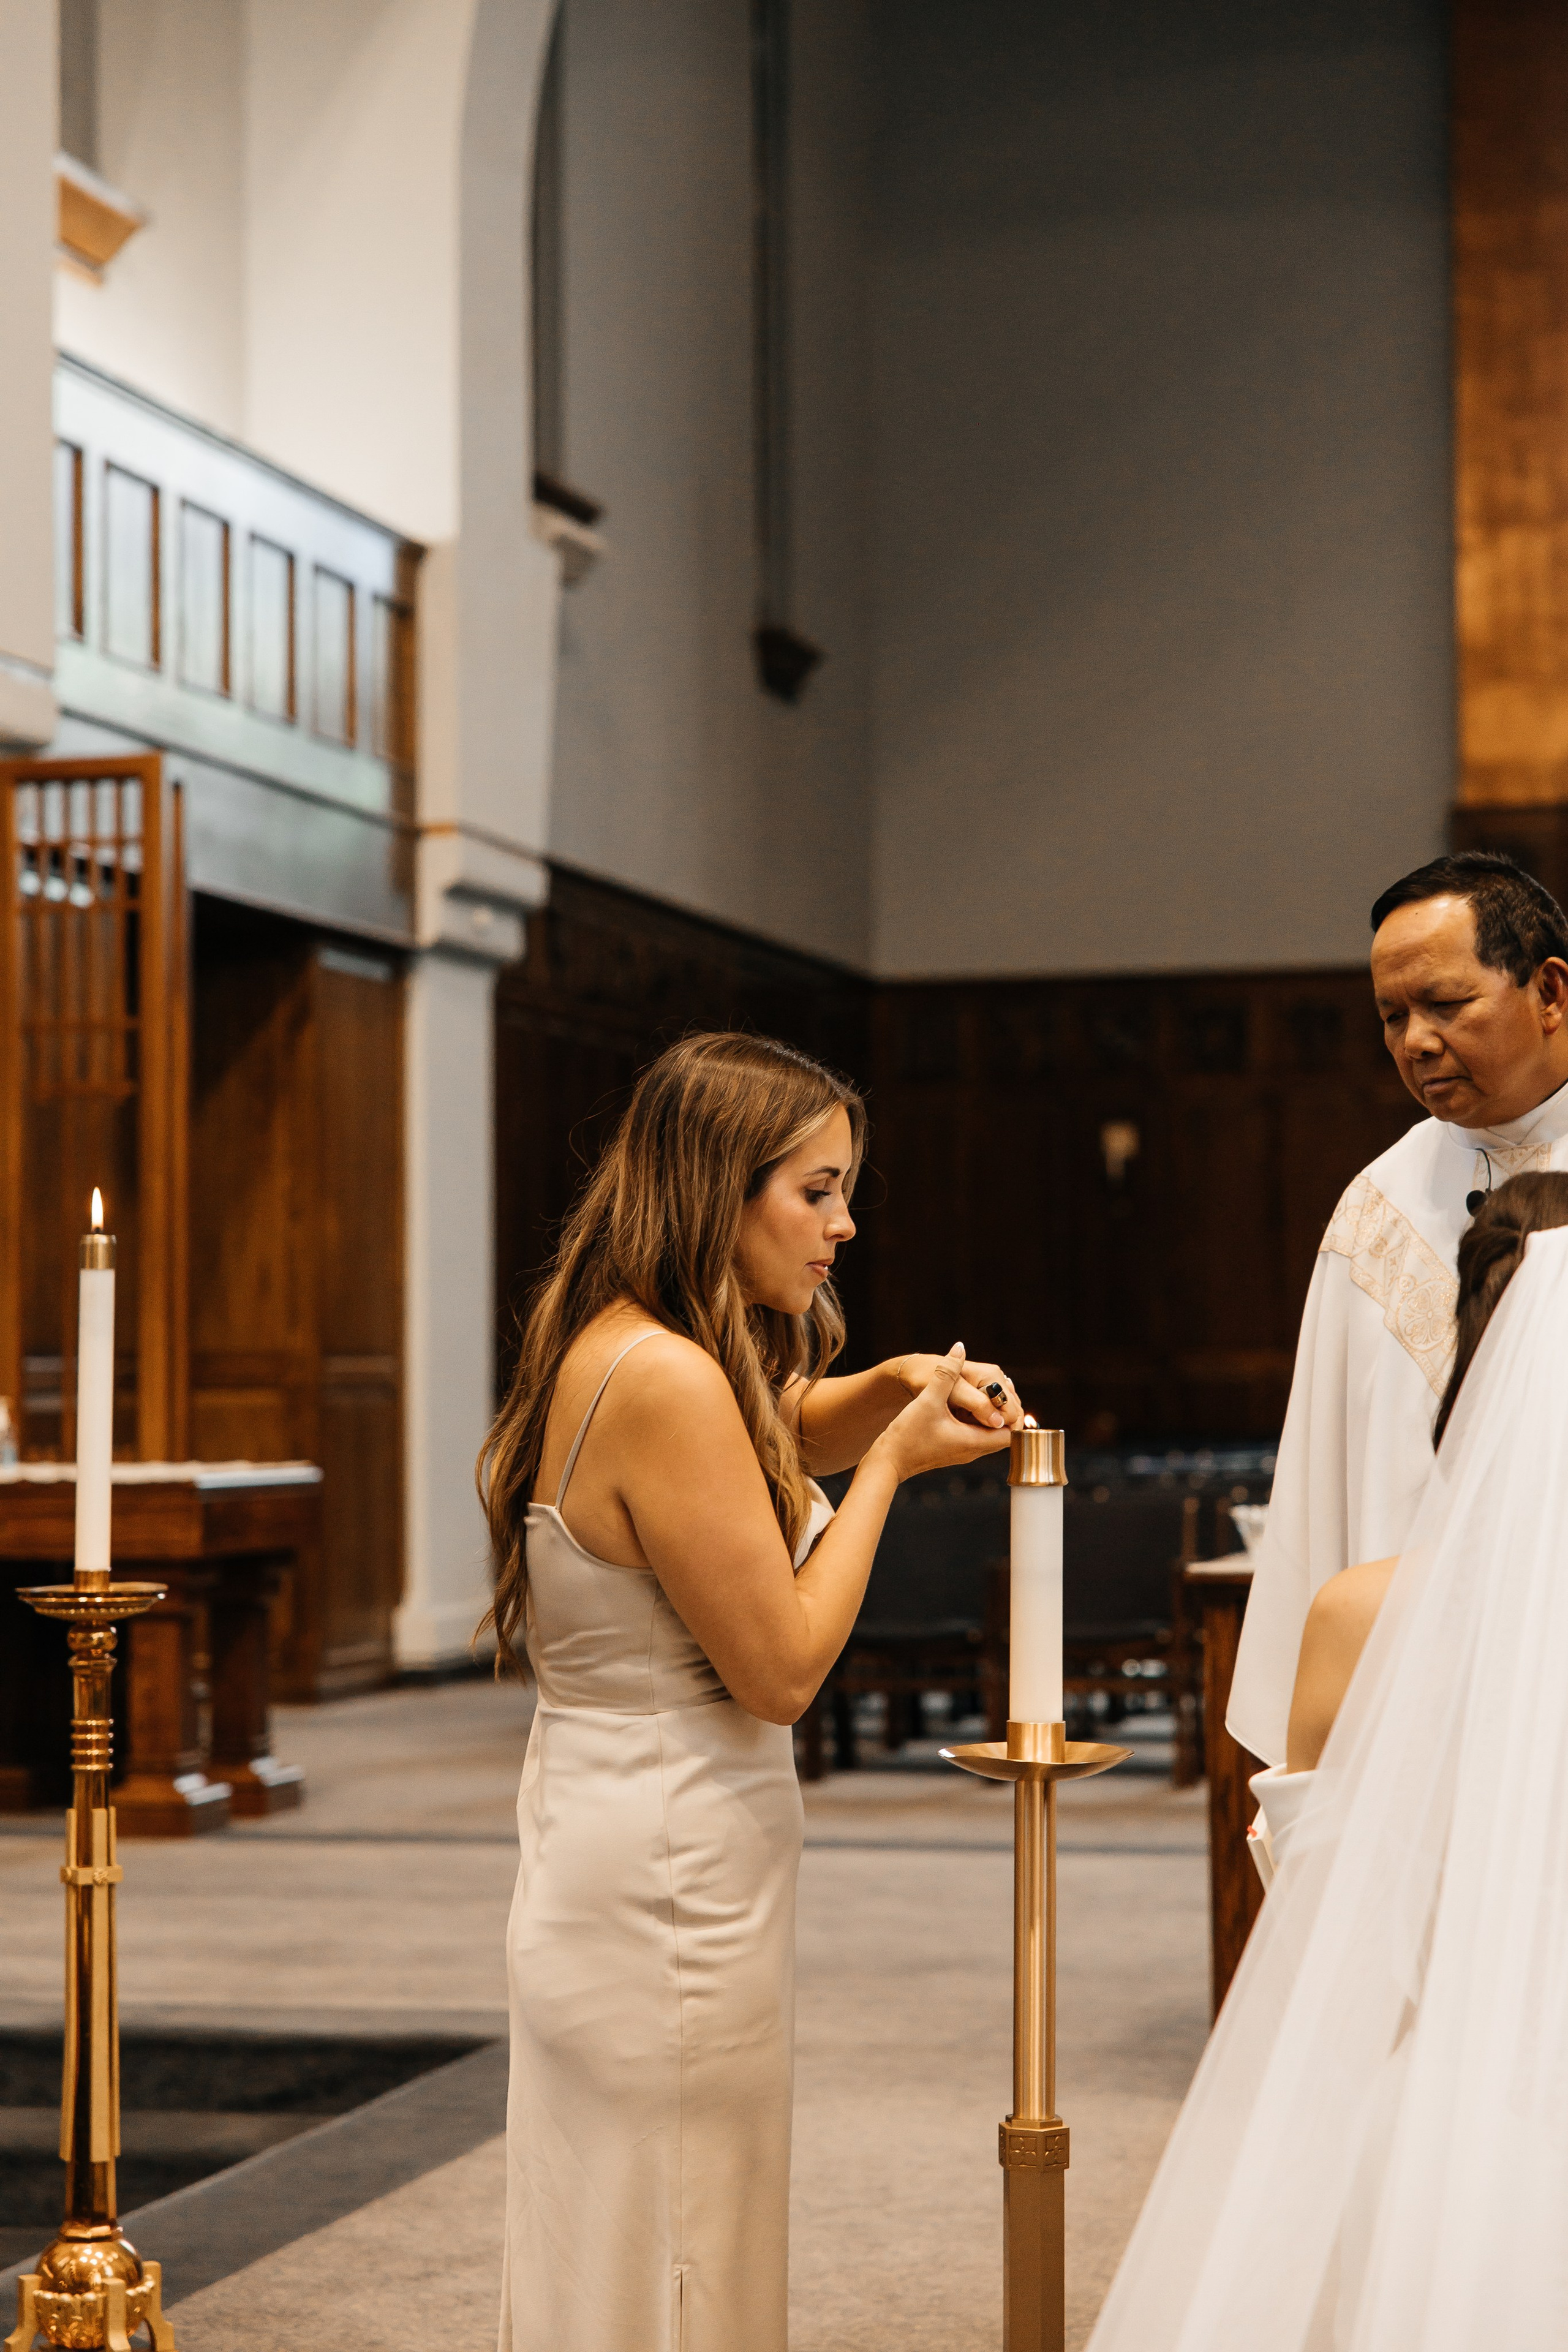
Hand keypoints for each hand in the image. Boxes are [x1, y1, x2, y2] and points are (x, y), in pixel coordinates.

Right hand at [873, 1344, 1016, 1482]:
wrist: (887, 1461)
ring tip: (982, 1393)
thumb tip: (960, 1349)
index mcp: (974, 1442)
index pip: (1011, 1432)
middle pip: (1003, 1432)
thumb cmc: (907, 1436)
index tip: (1003, 1393)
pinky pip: (975, 1434)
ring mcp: (963, 1452)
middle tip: (995, 1389)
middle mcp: (973, 1450)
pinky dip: (976, 1419)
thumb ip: (946, 1374)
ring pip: (989, 1433)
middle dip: (1002, 1410)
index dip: (1012, 1412)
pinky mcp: (953, 1449)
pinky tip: (964, 1403)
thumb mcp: (928, 1400)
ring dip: (989, 1414)